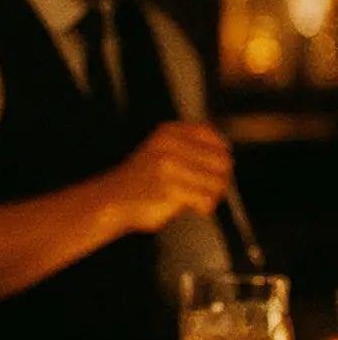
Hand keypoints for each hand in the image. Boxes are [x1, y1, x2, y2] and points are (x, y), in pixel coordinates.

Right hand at [106, 121, 233, 233]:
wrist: (112, 199)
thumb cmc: (142, 179)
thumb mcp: (160, 150)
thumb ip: (189, 147)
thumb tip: (226, 156)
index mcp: (167, 133)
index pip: (211, 135)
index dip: (219, 151)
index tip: (215, 164)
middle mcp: (169, 146)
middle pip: (221, 160)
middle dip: (220, 176)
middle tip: (209, 186)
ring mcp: (170, 167)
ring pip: (218, 182)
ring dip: (213, 194)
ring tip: (199, 197)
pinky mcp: (171, 190)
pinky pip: (206, 199)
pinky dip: (204, 206)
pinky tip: (192, 206)